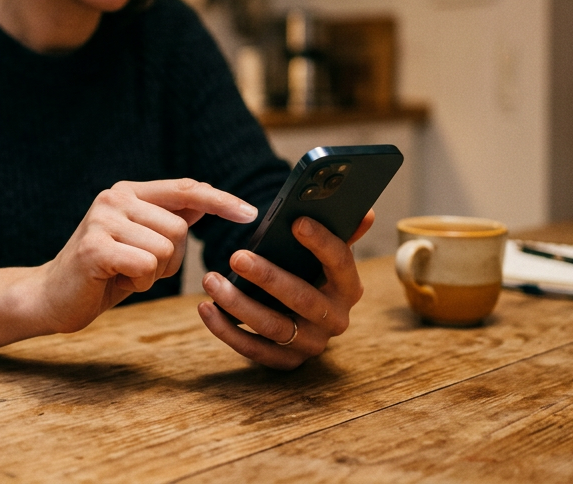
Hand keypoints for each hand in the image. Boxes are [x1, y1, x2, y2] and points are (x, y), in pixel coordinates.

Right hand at [37, 179, 257, 333]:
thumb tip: (206, 197)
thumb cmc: (102, 272)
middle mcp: (114, 197)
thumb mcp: (140, 241)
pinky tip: (116, 281)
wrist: (51, 296)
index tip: (249, 213)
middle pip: (181, 228)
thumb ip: (168, 218)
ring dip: (154, 273)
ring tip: (125, 274)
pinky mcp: (95, 247)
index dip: (220, 200)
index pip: (185, 188)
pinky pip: (146, 265)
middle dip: (172, 259)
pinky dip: (140, 282)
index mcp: (128, 192)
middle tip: (140, 268)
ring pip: (166, 249)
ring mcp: (102, 220)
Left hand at [197, 210, 372, 368]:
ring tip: (211, 280)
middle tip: (238, 256)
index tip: (296, 222)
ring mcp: (311, 344)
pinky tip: (206, 307)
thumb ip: (342, 233)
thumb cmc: (311, 276)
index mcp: (349, 288)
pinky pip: (253, 349)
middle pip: (302, 298)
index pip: (341, 263)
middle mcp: (335, 319)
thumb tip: (366, 211)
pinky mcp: (286, 361)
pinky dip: (226, 330)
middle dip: (268, 277)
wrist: (305, 322)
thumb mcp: (327, 257)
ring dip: (238, 304)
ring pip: (273, 326)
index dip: (321, 242)